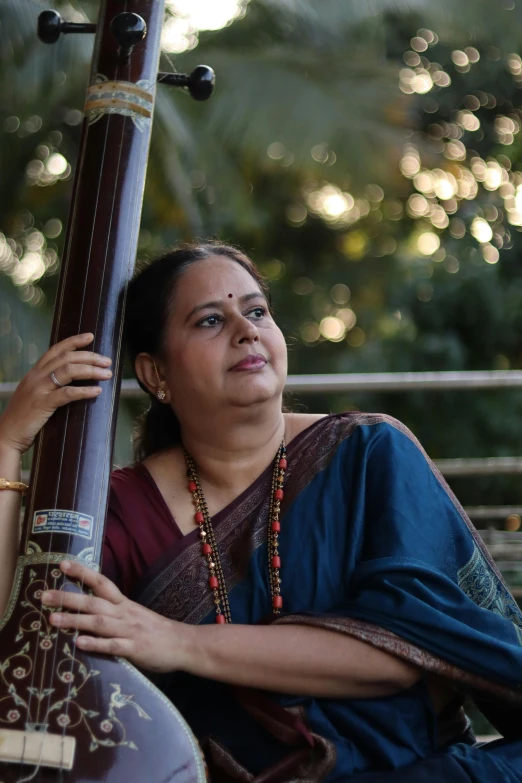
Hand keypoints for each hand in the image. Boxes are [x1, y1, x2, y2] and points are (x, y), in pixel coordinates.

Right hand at [0, 333, 111, 454]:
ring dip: (91, 370)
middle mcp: (35, 377)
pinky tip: (97, 391)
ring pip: (68, 371)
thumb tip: (69, 383)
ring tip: (107, 374)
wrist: (6, 436)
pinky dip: (84, 391)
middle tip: (107, 361)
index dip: (73, 341)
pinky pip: (67, 393)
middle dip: (89, 356)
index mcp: (34, 374)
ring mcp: (38, 390)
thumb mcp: (33, 396)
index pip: (55, 350)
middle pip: (66, 358)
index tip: (90, 336)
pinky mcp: (42, 404)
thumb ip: (46, 386)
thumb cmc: (22, 419)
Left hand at [42, 560, 190, 672]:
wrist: (183, 643)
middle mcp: (124, 613)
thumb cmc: (156, 630)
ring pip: (98, 622)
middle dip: (68, 597)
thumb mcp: (135, 614)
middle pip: (93, 601)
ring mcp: (129, 630)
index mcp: (124, 603)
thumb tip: (89, 610)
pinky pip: (112, 646)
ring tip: (52, 619)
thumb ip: (114, 612)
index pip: (101, 582)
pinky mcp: (134, 649)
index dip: (82, 573)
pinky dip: (96, 644)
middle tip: (44, 595)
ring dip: (75, 620)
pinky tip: (80, 644)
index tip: (62, 564)